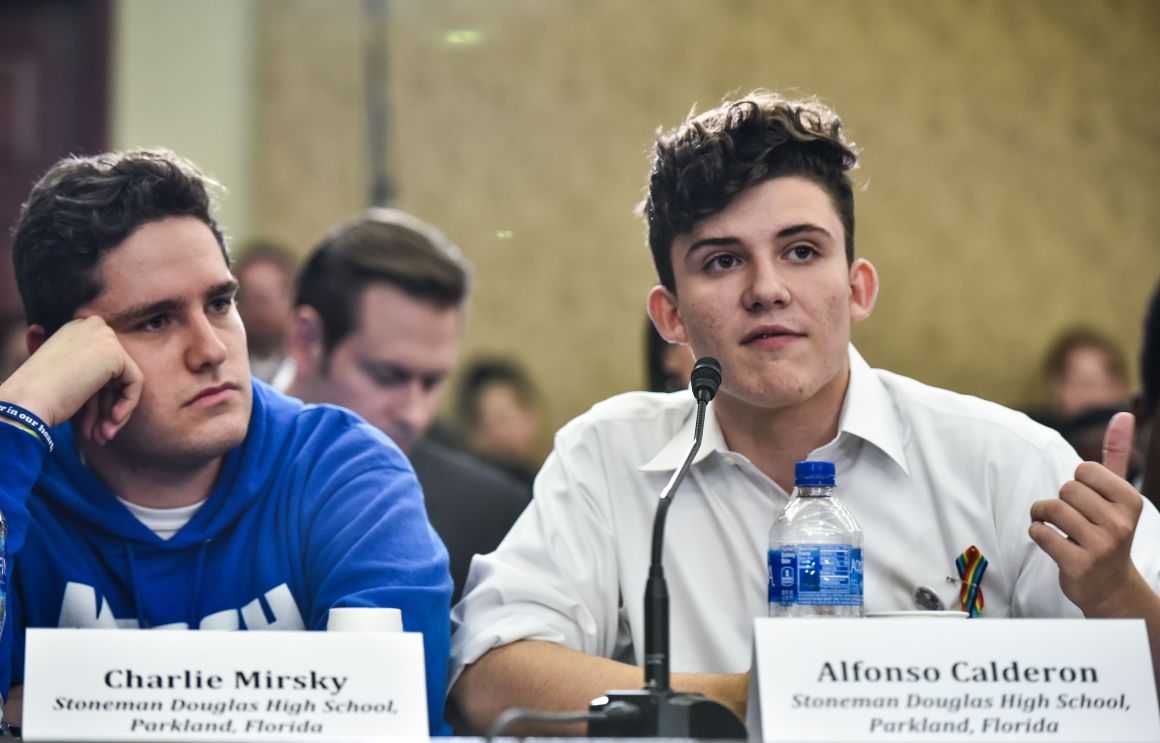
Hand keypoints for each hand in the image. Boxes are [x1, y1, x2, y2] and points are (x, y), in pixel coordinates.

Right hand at [0, 316, 142, 444]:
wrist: (28, 402)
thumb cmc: (39, 396)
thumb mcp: (66, 379)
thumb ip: (91, 377)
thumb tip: (116, 398)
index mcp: (76, 329)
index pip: (99, 365)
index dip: (96, 397)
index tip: (88, 421)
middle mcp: (90, 326)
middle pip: (112, 373)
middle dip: (105, 407)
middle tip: (99, 435)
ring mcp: (103, 337)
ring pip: (124, 380)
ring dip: (113, 413)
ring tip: (102, 437)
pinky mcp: (115, 353)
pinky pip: (134, 383)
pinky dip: (127, 405)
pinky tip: (113, 422)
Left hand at [1030, 412, 1148, 615]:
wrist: (1110, 586)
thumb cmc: (1108, 531)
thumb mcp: (1118, 494)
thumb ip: (1117, 455)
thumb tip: (1123, 415)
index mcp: (1131, 501)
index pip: (1083, 470)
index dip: (1077, 483)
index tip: (1088, 502)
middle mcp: (1120, 523)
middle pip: (1065, 489)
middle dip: (1059, 501)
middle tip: (1071, 519)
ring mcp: (1101, 546)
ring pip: (1050, 509)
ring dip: (1041, 515)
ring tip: (1055, 527)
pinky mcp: (1079, 564)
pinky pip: (1039, 533)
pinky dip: (1036, 533)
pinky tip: (1051, 542)